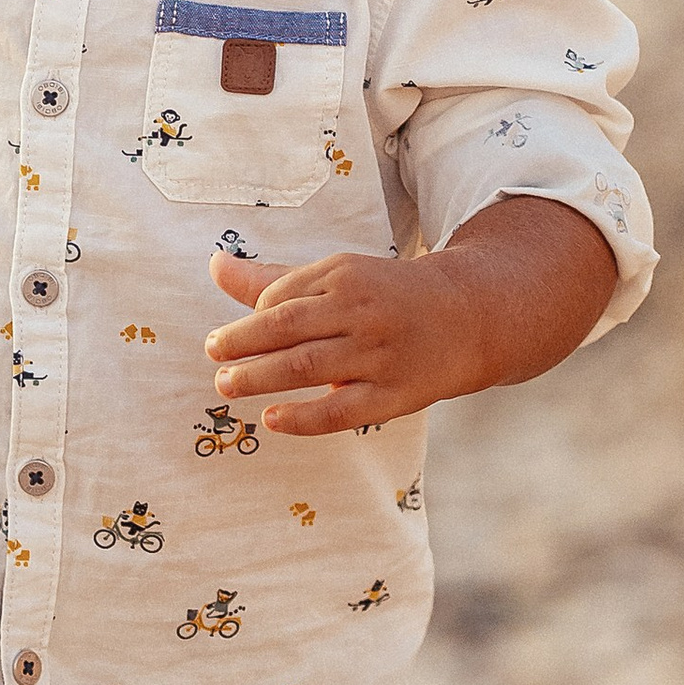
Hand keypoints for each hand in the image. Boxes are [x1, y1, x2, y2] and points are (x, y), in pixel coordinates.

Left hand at [202, 197, 616, 431]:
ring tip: (226, 384)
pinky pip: (341, 411)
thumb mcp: (337, 277)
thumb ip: (274, 279)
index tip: (233, 336)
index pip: (283, 296)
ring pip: (309, 366)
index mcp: (346, 275)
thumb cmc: (385, 297)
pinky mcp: (396, 395)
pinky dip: (304, 417)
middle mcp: (362, 312)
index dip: (253, 318)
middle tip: (213, 354)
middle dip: (242, 342)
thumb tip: (214, 265)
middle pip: (289, 327)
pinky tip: (272, 419)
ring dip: (261, 376)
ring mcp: (380, 355)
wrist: (470, 317)